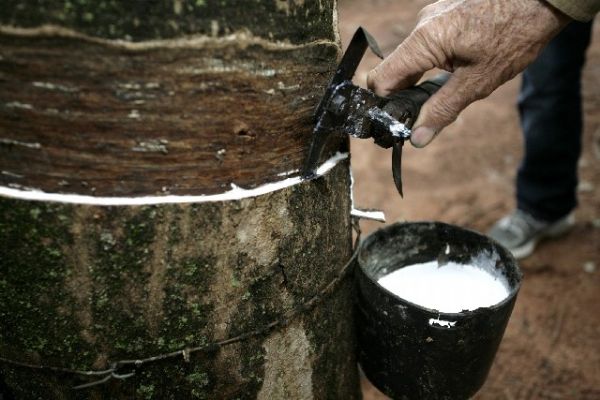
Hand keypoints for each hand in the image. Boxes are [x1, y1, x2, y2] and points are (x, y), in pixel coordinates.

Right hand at [367, 0, 569, 146]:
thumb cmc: (514, 34)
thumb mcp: (478, 82)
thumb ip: (442, 110)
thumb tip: (417, 138)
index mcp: (424, 41)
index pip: (380, 79)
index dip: (384, 104)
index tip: (399, 121)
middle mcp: (421, 26)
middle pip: (394, 69)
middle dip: (405, 94)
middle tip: (426, 114)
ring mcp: (432, 17)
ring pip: (411, 58)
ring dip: (422, 79)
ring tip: (452, 87)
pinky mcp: (443, 14)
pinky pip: (426, 44)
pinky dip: (434, 62)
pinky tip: (460, 67)